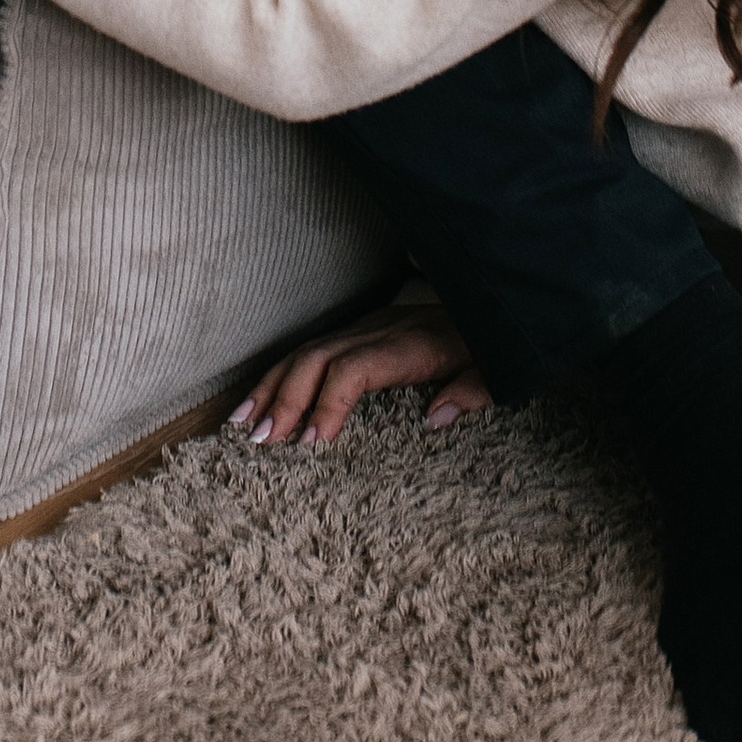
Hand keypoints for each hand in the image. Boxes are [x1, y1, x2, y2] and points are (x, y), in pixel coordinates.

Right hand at [227, 304, 490, 448]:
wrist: (495, 298)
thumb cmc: (495, 343)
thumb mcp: (498, 367)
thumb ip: (472, 391)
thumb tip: (437, 418)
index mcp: (413, 342)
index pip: (356, 369)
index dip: (328, 402)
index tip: (309, 443)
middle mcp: (382, 328)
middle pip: (319, 358)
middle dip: (285, 397)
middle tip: (260, 441)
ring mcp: (369, 325)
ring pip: (309, 350)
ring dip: (273, 385)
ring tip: (243, 423)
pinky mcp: (363, 328)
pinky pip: (315, 348)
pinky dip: (284, 373)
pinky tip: (263, 397)